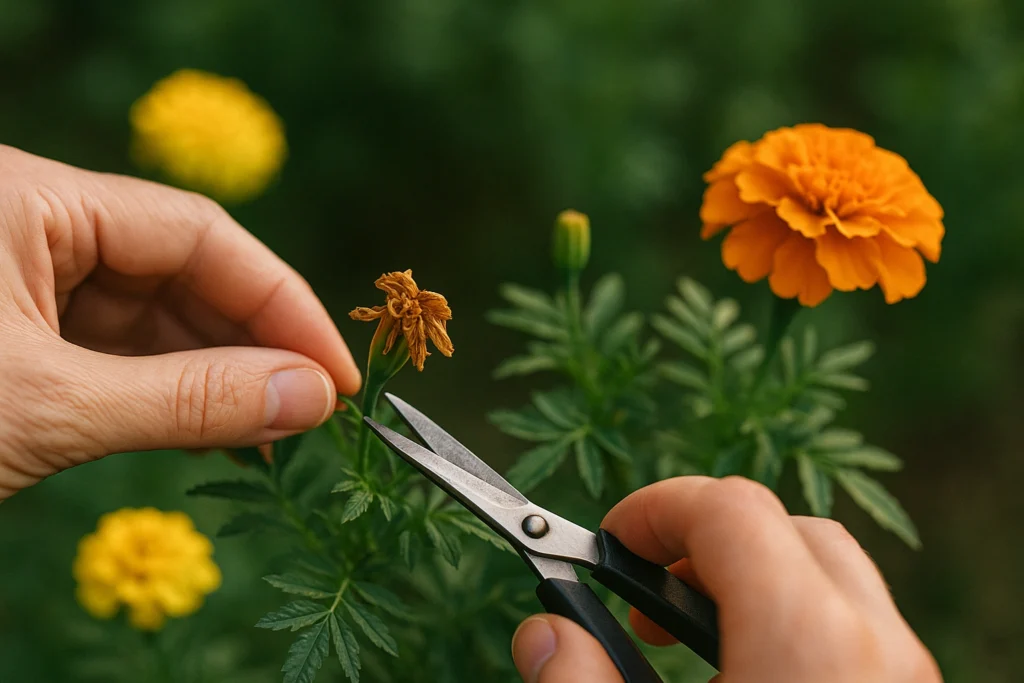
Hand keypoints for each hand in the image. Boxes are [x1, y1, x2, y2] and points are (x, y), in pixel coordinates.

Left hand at [0, 145, 359, 499]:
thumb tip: (313, 397)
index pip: (196, 232)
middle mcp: (33, 224)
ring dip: (216, 376)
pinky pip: (114, 351)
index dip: (281, 304)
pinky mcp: (17, 334)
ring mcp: (21, 278)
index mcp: (30, 199)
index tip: (336, 374)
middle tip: (310, 409)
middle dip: (251, 345)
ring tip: (269, 431)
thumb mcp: (51, 407)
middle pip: (180, 270)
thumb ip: (188, 399)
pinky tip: (212, 429)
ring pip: (152, 315)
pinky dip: (167, 392)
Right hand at [511, 476, 941, 682]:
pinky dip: (797, 625)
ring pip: (834, 580)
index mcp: (806, 638)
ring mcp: (908, 676)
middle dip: (706, 540)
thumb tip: (542, 630)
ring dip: (754, 581)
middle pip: (790, 531)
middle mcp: (876, 646)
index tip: (605, 542)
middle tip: (647, 596)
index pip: (729, 508)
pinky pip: (858, 634)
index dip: (653, 507)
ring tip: (692, 642)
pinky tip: (752, 676)